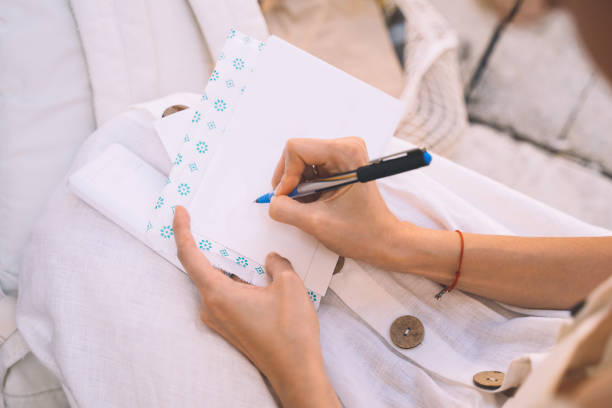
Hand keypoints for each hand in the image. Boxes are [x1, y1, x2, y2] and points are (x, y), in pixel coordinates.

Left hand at [173, 206, 339, 406]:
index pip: (189, 256)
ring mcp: (219, 320)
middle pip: (200, 268)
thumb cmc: (291, 332)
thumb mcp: (289, 285)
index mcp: (218, 294)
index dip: (181, 231)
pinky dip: (233, 280)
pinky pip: (224, 296)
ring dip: (225, 264)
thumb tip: (270, 259)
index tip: (179, 212)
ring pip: (215, 282)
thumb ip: (277, 263)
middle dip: (206, 244)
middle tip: (212, 221)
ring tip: (242, 247)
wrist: (296, 371)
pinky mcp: (229, 327)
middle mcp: (211, 308)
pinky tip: (253, 274)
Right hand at [269, 137, 415, 269]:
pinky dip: (304, 187)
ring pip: (299, 162)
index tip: (289, 198)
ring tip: (309, 205)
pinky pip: (308, 168)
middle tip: (295, 204)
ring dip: (297, 186)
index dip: (286, 175)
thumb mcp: (316, 223)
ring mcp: (343, 153)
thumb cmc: (361, 232)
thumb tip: (271, 201)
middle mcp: (346, 146)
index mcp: (346, 152)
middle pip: (296, 153)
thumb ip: (286, 210)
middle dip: (290, 181)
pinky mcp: (339, 163)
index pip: (296, 149)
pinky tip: (314, 202)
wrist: (382, 240)